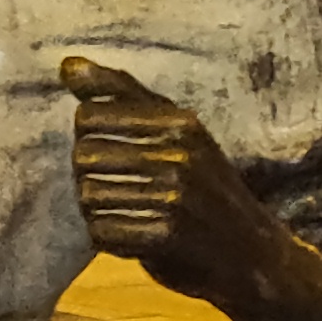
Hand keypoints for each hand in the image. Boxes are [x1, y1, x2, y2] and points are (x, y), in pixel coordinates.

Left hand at [61, 57, 272, 298]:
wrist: (254, 257)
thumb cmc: (205, 186)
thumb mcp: (178, 131)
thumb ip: (120, 94)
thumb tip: (66, 64)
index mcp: (180, 123)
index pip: (88, 116)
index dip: (89, 137)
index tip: (115, 151)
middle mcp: (179, 156)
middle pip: (84, 157)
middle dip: (91, 177)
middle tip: (122, 189)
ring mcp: (175, 197)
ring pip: (89, 196)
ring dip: (99, 210)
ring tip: (129, 212)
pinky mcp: (166, 237)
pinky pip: (102, 231)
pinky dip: (109, 238)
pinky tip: (132, 235)